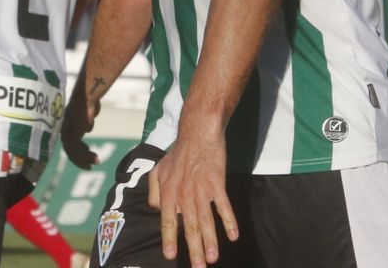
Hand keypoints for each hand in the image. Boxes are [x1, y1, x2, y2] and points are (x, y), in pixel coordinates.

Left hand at [60, 84, 99, 168]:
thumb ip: (86, 120)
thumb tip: (87, 129)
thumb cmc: (89, 98)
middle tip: (89, 164)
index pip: (71, 139)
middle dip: (80, 156)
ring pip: (73, 152)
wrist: (86, 95)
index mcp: (68, 122)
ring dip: (84, 159)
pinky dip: (85, 158)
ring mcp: (67, 132)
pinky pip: (76, 152)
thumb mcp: (88, 111)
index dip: (79, 146)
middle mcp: (65, 128)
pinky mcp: (72, 136)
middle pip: (70, 147)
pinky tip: (95, 159)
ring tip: (96, 162)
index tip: (87, 150)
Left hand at [148, 121, 236, 267]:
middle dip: (194, 249)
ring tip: (212, 259)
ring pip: (206, 220)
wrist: (198, 133)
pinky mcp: (217, 183)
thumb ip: (153, 192)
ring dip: (210, 241)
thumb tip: (154, 211)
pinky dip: (229, 221)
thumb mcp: (158, 169)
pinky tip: (233, 235)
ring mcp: (201, 189)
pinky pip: (223, 206)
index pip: (167, 221)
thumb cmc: (178, 152)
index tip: (170, 257)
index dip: (169, 239)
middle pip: (189, 226)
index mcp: (168, 192)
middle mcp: (184, 194)